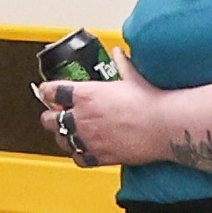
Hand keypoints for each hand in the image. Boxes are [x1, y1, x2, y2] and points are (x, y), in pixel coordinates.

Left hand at [38, 73, 181, 170]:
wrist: (165, 126)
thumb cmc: (150, 102)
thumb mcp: (132, 76)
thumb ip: (121, 64)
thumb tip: (119, 53)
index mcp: (87, 94)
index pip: (52, 92)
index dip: (46, 91)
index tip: (47, 92)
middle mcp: (83, 117)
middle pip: (49, 119)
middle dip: (50, 116)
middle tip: (55, 114)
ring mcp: (89, 138)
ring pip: (61, 140)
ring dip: (62, 136)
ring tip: (67, 133)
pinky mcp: (100, 156)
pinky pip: (78, 159)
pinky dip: (78, 155)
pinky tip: (82, 151)